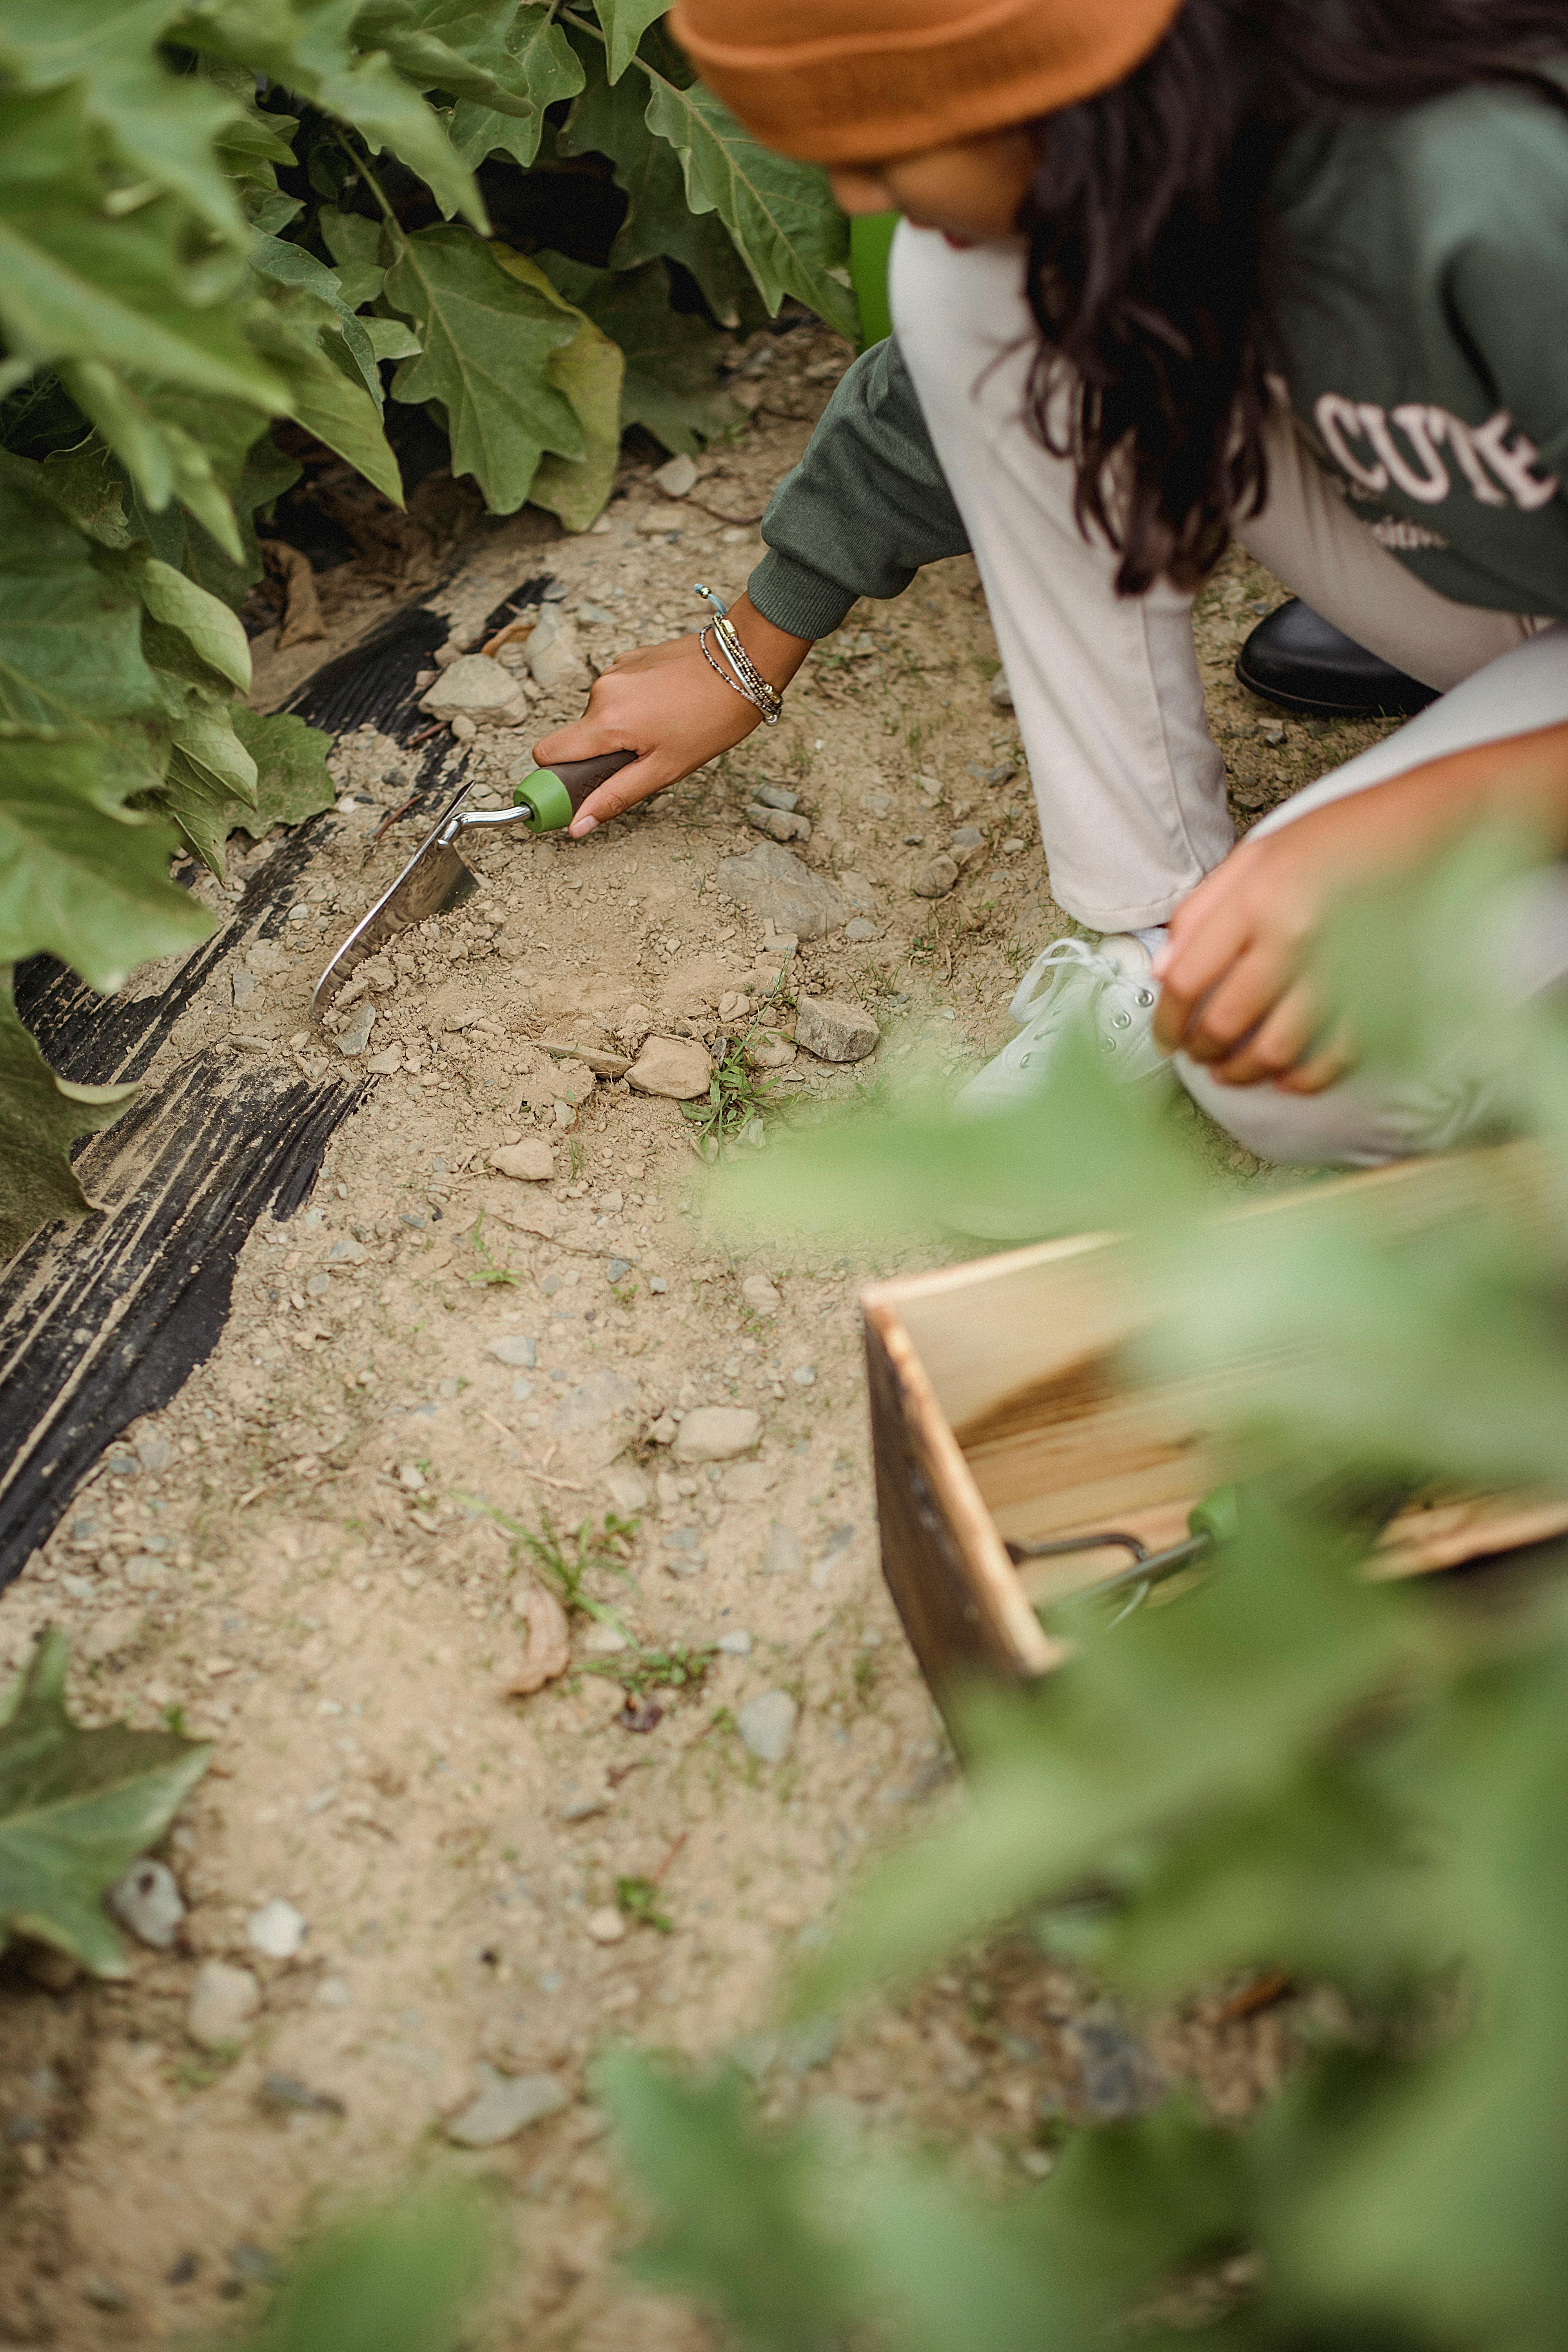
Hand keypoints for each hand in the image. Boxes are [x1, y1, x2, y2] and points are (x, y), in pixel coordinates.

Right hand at [530, 595, 812, 837]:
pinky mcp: (630, 658)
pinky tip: (667, 706)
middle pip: (580, 737)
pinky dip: (634, 706)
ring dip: (623, 729)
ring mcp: (615, 670)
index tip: (577, 790)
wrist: (743, 664)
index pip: (548, 753)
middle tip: (647, 757)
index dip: (556, 777)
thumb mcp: (665, 770)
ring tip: (665, 729)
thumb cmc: (711, 719)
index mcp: (605, 721)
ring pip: (602, 716)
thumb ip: (615, 797)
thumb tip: (577, 826)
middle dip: (604, 754)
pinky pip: (618, 694)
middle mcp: (601, 690)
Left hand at [1150, 820, 1350, 1092]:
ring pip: (1275, 1050)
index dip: (1166, 1021)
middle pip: (1225, 1023)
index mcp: (1255, 900)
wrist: (1422, 824)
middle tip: (1197, 1054)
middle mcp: (1293, 937)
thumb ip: (1200, 911)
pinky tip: (1286, 1077)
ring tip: (1232, 1071)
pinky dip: (1305, 1078)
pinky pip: (1335, 1056)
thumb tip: (1163, 970)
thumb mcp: (1253, 856)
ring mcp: (1337, 969)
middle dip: (1202, 1051)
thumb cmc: (1337, 838)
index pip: (1187, 981)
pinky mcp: (1377, 989)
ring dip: (1244, 1072)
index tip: (1165, 1037)